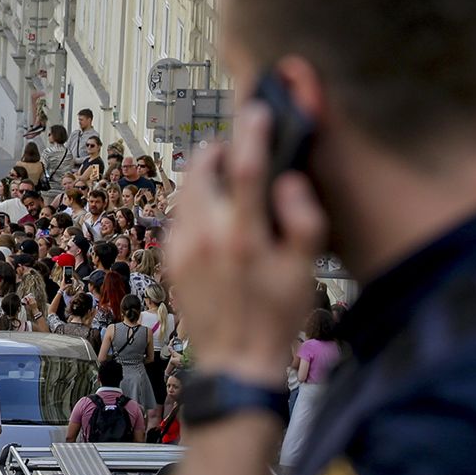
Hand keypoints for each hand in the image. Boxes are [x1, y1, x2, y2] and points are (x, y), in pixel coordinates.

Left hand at [164, 107, 325, 387]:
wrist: (236, 362)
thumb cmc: (276, 317)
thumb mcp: (305, 273)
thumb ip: (303, 221)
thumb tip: (289, 183)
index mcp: (243, 237)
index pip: (246, 168)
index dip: (252, 133)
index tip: (257, 112)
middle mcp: (205, 237)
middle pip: (202, 170)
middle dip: (219, 151)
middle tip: (238, 150)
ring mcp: (181, 248)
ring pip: (186, 190)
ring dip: (205, 177)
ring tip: (229, 182)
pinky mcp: (170, 259)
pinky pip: (180, 216)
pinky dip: (196, 205)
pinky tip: (216, 217)